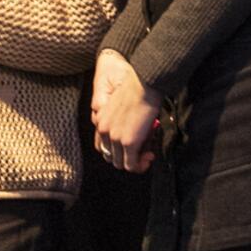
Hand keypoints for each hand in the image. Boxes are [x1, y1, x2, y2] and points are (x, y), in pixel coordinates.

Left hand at [92, 51, 160, 171]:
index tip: (131, 145)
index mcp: (100, 121)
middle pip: (110, 156)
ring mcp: (115, 138)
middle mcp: (104, 131)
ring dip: (134, 163)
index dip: (116, 150)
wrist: (144, 84)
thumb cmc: (138, 89)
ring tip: (147, 156)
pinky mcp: (128, 142)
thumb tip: (134, 131)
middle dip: (126, 158)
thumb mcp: (121, 105)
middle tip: (142, 152)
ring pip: (119, 163)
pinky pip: (131, 165)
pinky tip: (149, 157)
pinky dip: (140, 165)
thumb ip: (121, 120)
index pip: (102, 145)